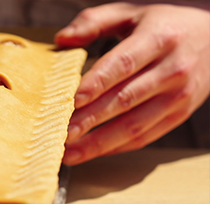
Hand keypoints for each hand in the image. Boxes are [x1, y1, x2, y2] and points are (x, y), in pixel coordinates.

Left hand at [54, 3, 209, 164]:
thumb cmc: (163, 24)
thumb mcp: (132, 12)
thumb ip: (94, 22)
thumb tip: (61, 38)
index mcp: (159, 39)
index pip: (123, 64)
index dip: (97, 83)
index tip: (73, 100)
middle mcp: (173, 70)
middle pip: (125, 99)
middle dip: (91, 120)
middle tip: (61, 133)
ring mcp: (179, 97)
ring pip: (135, 126)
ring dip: (100, 143)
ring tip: (69, 153)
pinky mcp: (179, 115)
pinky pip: (145, 137)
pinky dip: (116, 147)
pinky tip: (92, 151)